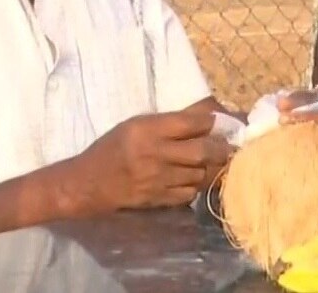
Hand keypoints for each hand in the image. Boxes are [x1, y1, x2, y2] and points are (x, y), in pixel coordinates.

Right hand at [61, 110, 233, 216]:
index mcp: (148, 129)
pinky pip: (189, 193)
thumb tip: (205, 117)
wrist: (88, 184)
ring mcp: (157, 180)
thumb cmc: (112, 148)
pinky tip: (194, 179)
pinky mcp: (158, 200)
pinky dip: (196, 186)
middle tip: (230, 146)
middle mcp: (155, 154)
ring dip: (210, 168)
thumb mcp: (135, 125)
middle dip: (220, 148)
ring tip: (215, 162)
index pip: (191, 123)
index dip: (211, 122)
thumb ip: (168, 122)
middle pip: (202, 151)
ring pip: (199, 174)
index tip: (220, 123)